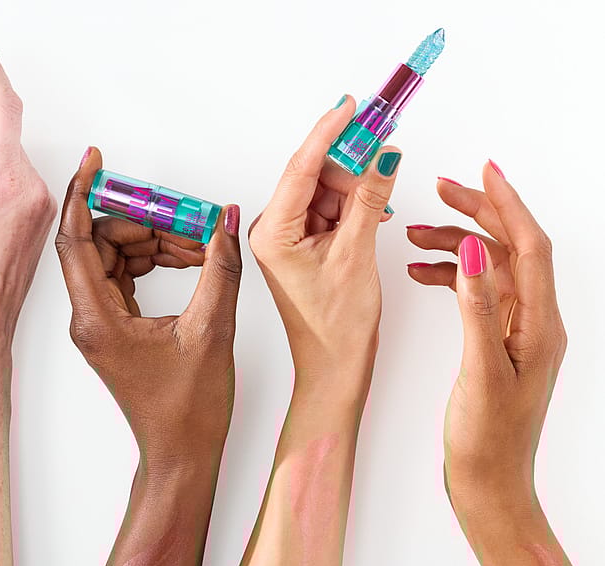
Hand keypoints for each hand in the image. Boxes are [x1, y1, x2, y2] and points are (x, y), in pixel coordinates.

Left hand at [55, 146, 241, 461]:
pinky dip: (153, 263)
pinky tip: (188, 261)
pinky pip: (125, 278)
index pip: (77, 238)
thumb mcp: (212, 330)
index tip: (97, 160)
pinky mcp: (115, 328)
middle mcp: (89, 318)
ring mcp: (100, 324)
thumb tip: (226, 220)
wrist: (181, 452)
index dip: (85, 192)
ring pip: (115, 259)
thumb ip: (220, 268)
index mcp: (98, 318)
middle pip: (101, 243)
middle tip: (186, 217)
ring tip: (198, 244)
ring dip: (154, 243)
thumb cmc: (189, 409)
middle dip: (144, 222)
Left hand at [249, 96, 399, 393]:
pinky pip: (330, 212)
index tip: (352, 106)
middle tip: (386, 150)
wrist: (334, 367)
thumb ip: (370, 199)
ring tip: (381, 202)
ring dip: (356, 190)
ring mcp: (288, 239)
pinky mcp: (303, 246)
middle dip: (351, 166)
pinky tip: (373, 215)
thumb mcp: (357, 254)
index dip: (329, 132)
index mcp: (272, 234)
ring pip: (326, 192)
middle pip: (315, 176)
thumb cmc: (336, 326)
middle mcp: (274, 232)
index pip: (301, 168)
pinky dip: (353, 208)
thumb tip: (384, 154)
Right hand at [406, 162, 566, 512]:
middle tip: (441, 193)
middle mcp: (535, 322)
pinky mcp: (497, 343)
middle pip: (509, 251)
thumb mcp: (482, 370)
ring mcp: (516, 332)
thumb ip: (477, 308)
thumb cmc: (488, 438)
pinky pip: (475, 295)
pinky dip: (449, 279)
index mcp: (540, 325)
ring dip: (454, 248)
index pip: (528, 248)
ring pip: (487, 271)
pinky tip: (422, 275)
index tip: (484, 172)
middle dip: (476, 216)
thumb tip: (470, 251)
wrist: (489, 481)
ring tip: (415, 238)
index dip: (507, 206)